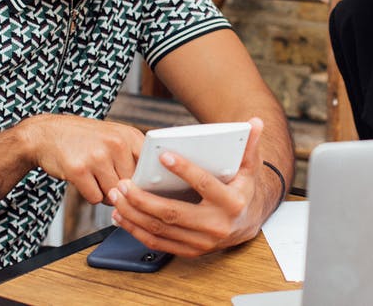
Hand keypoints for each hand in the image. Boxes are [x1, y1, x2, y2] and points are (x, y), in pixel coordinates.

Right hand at [17, 114, 144, 203]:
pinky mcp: (79, 170)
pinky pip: (95, 198)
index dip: (147, 183)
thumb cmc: (84, 139)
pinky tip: (83, 180)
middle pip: (132, 185)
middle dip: (122, 190)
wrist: (46, 134)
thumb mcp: (114, 137)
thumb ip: (134, 158)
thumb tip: (152, 189)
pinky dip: (90, 195)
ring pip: (114, 194)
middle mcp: (116, 143)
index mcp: (129, 135)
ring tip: (95, 178)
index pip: (151, 168)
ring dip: (105, 194)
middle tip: (108, 179)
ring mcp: (97, 156)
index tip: (142, 188)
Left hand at [106, 117, 268, 256]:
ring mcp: (201, 242)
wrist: (247, 223)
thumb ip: (250, 144)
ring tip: (117, 196)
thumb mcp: (249, 167)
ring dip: (134, 214)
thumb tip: (255, 121)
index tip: (162, 155)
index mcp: (232, 202)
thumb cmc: (242, 189)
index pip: (205, 184)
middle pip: (173, 213)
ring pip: (160, 229)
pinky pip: (158, 243)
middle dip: (144, 199)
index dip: (184, 169)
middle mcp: (216, 225)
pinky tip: (122, 215)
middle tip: (124, 183)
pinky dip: (136, 230)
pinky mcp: (189, 251)